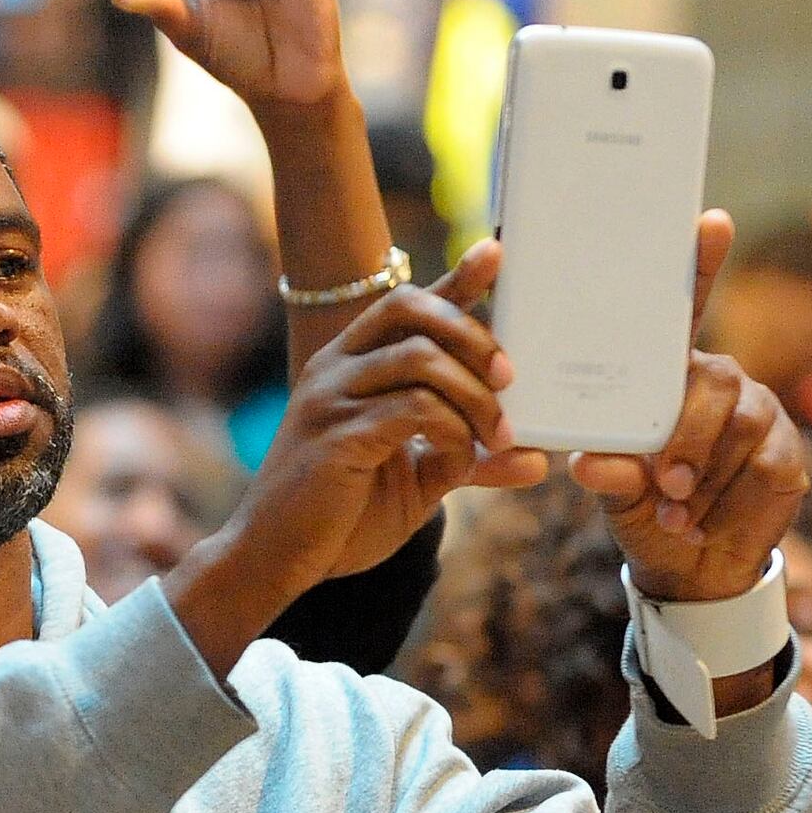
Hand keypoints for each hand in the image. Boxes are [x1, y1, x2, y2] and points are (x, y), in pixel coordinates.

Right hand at [169, 253, 542, 667]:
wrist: (275, 560)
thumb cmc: (342, 516)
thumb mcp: (417, 480)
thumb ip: (467, 457)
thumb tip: (536, 459)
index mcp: (350, 365)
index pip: (406, 303)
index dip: (454, 277)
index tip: (496, 252)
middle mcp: (335, 368)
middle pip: (411, 308)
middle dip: (472, 334)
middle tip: (509, 377)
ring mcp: (332, 397)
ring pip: (420, 358)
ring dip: (473, 395)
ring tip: (496, 436)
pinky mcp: (337, 434)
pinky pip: (412, 410)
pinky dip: (452, 431)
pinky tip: (459, 460)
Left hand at [562, 216, 804, 603]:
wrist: (690, 567)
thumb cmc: (643, 510)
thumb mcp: (614, 491)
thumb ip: (606, 471)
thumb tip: (586, 462)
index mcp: (670, 376)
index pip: (688, 310)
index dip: (702, 265)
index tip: (710, 221)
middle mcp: (718, 382)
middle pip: (714, 382)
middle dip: (687, 435)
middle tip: (662, 483)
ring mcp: (759, 412)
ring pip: (741, 425)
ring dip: (703, 476)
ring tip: (673, 514)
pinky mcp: (788, 452)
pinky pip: (765, 465)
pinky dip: (728, 501)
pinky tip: (701, 524)